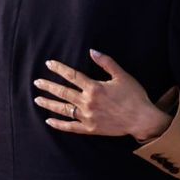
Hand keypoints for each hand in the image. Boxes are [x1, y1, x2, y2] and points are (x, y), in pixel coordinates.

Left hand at [33, 49, 171, 140]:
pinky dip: (59, 124)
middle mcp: (88, 102)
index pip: (72, 76)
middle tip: (37, 82)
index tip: (49, 64)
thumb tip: (92, 51)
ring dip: (49, 104)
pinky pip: (71, 127)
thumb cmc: (134, 96)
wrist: (142, 119)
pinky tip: (49, 121)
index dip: (59, 69)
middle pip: (63, 92)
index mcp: (94, 88)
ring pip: (63, 109)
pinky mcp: (90, 129)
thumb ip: (106, 62)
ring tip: (37, 99)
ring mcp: (87, 117)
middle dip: (48, 86)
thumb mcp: (122, 75)